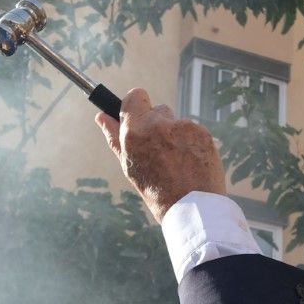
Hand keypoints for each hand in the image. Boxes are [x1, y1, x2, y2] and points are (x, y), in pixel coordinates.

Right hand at [96, 89, 224, 223]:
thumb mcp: (129, 166)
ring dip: (177, 135)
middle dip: (158, 125)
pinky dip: (193, 143)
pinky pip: (194, 131)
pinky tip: (192, 162)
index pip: (134, 96)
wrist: (192, 207)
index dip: (136, 104)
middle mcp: (157, 124)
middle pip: (158, 110)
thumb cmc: (157, 191)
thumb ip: (114, 137)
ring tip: (178, 162)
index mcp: (134, 132)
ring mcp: (182, 127)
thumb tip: (101, 116)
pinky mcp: (202, 132)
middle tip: (162, 151)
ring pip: (177, 123)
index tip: (138, 114)